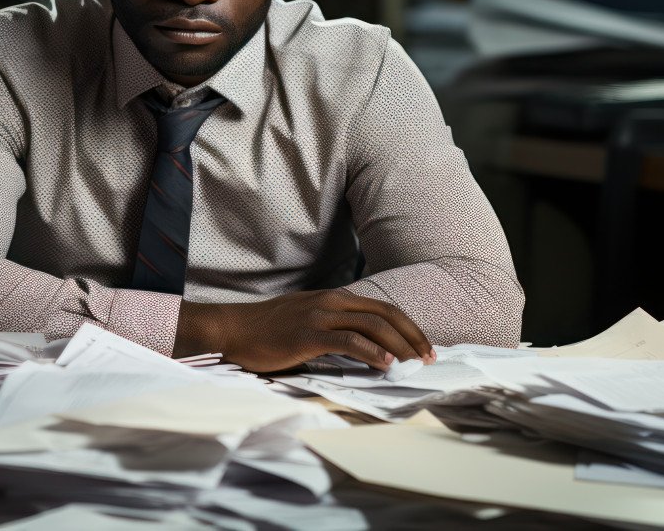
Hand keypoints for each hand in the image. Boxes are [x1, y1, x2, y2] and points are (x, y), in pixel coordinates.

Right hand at [173, 289, 434, 372]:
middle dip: (412, 336)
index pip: (383, 309)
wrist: (234, 330)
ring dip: (399, 345)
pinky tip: (385, 364)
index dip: (408, 327)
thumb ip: (335, 327)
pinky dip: (372, 352)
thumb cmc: (269, 331)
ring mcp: (320, 315)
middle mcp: (332, 301)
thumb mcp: (308, 320)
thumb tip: (367, 348)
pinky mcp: (309, 334)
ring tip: (414, 362)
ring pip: (373, 325)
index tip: (424, 346)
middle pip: (385, 314)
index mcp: (335, 298)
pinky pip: (349, 341)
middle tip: (430, 356)